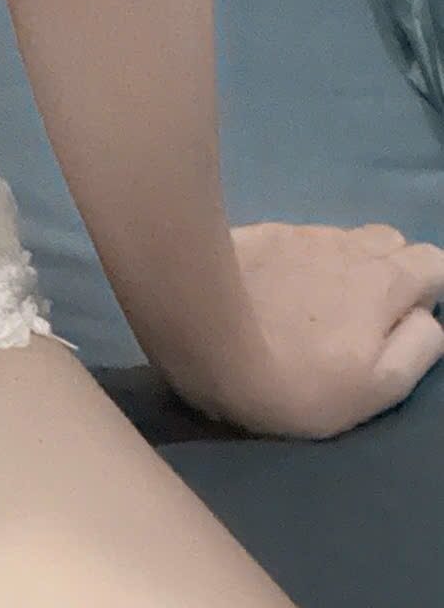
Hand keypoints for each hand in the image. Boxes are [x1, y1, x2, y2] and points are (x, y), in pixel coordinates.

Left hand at [176, 221, 443, 440]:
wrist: (200, 329)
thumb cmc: (294, 378)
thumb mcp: (373, 388)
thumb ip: (415, 349)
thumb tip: (428, 318)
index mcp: (385, 281)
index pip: (433, 260)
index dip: (430, 289)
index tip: (408, 321)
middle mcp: (349, 245)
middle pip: (391, 241)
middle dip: (393, 270)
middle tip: (367, 317)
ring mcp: (301, 233)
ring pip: (344, 237)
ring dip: (347, 263)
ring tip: (320, 305)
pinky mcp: (261, 232)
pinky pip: (300, 238)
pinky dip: (304, 259)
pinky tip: (280, 287)